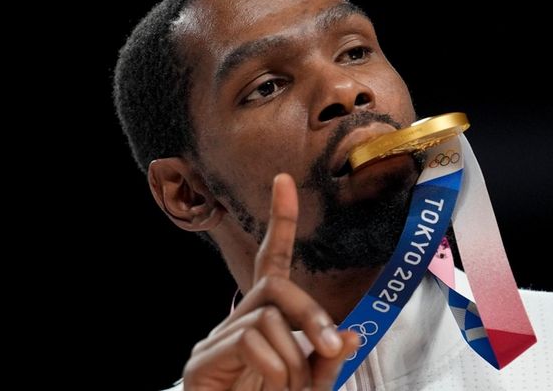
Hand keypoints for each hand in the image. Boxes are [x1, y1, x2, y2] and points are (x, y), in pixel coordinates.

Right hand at [182, 174, 358, 390]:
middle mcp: (238, 322)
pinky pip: (249, 340)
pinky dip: (271, 367)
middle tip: (334, 348)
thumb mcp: (308, 389)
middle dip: (311, 314)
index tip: (284, 182)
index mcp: (265, 322)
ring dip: (293, 360)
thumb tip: (351, 335)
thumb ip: (325, 363)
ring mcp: (216, 340)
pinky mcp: (202, 360)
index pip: (273, 263)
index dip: (280, 223)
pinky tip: (264, 389)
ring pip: (268, 318)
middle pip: (276, 286)